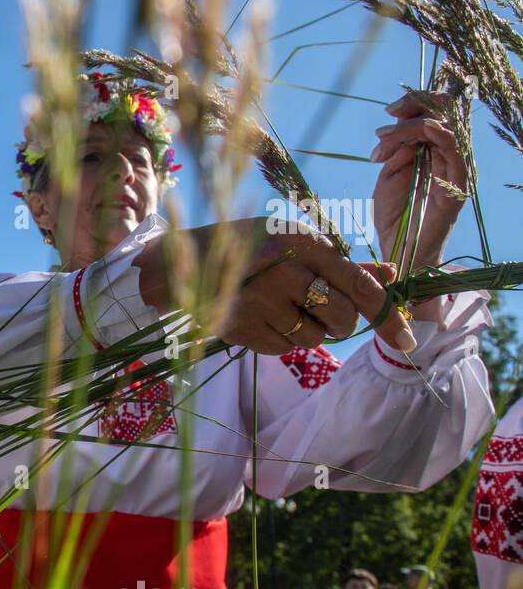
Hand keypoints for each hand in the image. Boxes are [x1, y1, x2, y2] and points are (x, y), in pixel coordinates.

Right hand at [137, 218, 415, 355]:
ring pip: (315, 336)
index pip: (362, 286)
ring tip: (284, 308)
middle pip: (343, 318)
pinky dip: (282, 338)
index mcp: (304, 241)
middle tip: (326, 315)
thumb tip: (390, 274)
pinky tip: (262, 317)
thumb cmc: (247, 247)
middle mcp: (286, 269)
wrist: (180, 264)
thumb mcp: (294, 243)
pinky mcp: (244, 327)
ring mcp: (263, 300)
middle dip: (343, 324)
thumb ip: (342, 263)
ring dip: (309, 330)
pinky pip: (285, 347)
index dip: (389, 317)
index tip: (408, 341)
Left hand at [371, 91, 467, 278]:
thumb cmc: (394, 218)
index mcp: (434, 153)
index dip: (414, 105)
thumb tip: (396, 130)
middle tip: (389, 116)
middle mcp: (450, 157)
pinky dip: (430, 135)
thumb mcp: (388, 178)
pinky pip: (453, 149)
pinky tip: (404, 140)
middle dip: (416, 105)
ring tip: (383, 137)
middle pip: (446, 112)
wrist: (401, 254)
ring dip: (412, 125)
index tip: (389, 111)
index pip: (435, 115)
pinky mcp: (458, 184)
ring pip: (446, 126)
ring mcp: (456, 169)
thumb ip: (396, 152)